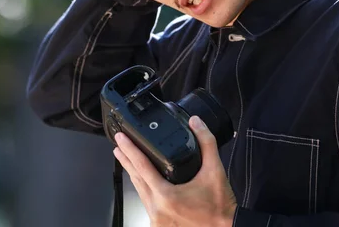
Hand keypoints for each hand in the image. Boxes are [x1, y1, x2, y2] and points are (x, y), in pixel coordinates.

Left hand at [114, 116, 236, 226]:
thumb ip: (206, 142)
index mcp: (166, 195)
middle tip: (118, 146)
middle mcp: (157, 209)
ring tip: (127, 160)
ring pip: (139, 192)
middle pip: (135, 179)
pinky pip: (146, 203)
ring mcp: (157, 219)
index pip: (141, 166)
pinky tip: (142, 182)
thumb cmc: (220, 207)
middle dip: (126, 160)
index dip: (130, 149)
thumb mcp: (215, 170)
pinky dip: (143, 189)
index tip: (121, 139)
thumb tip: (196, 122)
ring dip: (133, 174)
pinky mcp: (159, 225)